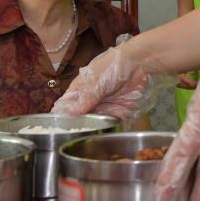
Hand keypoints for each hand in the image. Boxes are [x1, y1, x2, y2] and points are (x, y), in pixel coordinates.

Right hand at [52, 43, 170, 124]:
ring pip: (93, 124)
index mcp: (80, 88)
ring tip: (86, 135)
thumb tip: (66, 113)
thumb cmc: (113, 66)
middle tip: (73, 135)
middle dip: (76, 126)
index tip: (58, 128)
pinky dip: (106, 129)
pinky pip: (109, 125)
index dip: (61, 116)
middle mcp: (90, 100)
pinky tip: (101, 134)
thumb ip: (83, 98)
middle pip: (78, 118)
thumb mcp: (95, 81)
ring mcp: (104, 107)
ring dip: (91, 129)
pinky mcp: (118, 113)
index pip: (65, 105)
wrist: (140, 65)